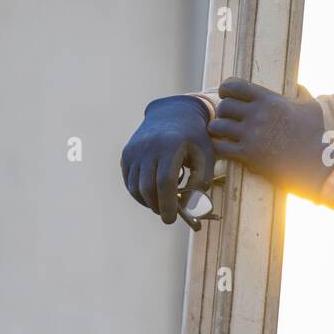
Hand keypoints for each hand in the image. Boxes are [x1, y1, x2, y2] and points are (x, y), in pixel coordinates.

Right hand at [120, 95, 214, 223]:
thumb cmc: (195, 139)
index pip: (164, 182)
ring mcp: (134, 150)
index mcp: (170, 146)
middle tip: (168, 215)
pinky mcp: (126, 154)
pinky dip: (139, 193)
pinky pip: (129, 182)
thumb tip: (189, 206)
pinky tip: (153, 193)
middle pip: (147, 187)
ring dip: (148, 202)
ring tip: (162, 203)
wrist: (173, 114)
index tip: (171, 219)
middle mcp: (148, 147)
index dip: (167, 203)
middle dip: (157, 206)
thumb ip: (201, 181)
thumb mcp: (206, 156)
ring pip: (135, 187)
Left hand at [208, 78, 333, 200]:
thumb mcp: (312, 108)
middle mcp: (257, 114)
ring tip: (221, 134)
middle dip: (223, 113)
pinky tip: (223, 149)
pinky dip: (218, 148)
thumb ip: (302, 93)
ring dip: (217, 130)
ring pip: (218, 126)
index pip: (235, 85)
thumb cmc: (315, 136)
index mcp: (269, 100)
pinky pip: (220, 148)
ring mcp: (251, 135)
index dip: (225, 89)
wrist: (316, 164)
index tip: (225, 95)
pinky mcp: (248, 154)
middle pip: (224, 106)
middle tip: (227, 119)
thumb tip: (298, 86)